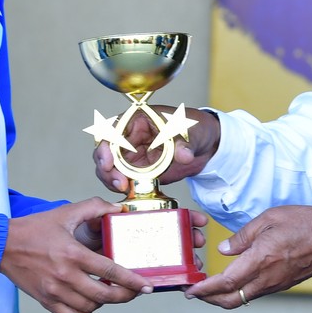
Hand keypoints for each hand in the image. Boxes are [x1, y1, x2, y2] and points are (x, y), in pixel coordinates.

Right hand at [0, 200, 150, 312]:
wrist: (1, 245)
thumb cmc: (34, 229)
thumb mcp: (64, 213)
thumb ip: (92, 207)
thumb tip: (117, 209)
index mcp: (72, 253)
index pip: (110, 271)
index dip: (132, 281)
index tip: (147, 286)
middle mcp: (64, 275)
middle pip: (104, 295)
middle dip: (125, 296)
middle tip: (134, 291)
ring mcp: (54, 291)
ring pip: (90, 308)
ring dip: (104, 303)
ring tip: (108, 292)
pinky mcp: (45, 301)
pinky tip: (88, 303)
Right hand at [94, 106, 219, 194]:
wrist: (206, 147)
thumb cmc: (195, 129)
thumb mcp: (192, 133)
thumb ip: (186, 144)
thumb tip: (183, 155)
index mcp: (138, 119)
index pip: (112, 129)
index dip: (105, 145)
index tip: (109, 162)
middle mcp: (130, 137)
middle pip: (105, 151)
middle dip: (106, 168)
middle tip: (118, 182)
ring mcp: (132, 155)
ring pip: (109, 167)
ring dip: (110, 179)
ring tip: (123, 189)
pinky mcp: (137, 171)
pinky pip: (122, 179)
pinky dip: (121, 187)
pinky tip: (127, 193)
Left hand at [187, 204, 311, 308]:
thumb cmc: (306, 223)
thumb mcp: (269, 219)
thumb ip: (243, 236)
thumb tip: (224, 250)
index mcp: (260, 260)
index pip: (226, 283)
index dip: (205, 290)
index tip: (190, 291)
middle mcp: (267, 278)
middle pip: (231, 299)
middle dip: (209, 299)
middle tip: (195, 293)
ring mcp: (277, 284)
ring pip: (244, 298)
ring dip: (224, 295)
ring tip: (210, 286)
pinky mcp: (284, 284)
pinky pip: (257, 292)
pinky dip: (240, 290)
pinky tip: (235, 279)